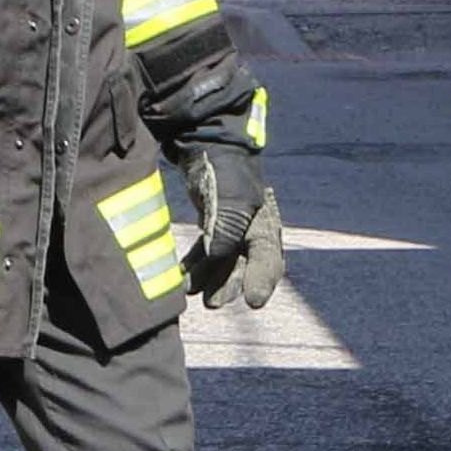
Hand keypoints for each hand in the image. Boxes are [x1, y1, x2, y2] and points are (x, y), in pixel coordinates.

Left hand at [183, 150, 286, 308]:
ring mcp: (230, 230)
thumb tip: (217, 258)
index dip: (262, 281)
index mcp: (265, 225)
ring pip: (221, 263)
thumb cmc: (228, 173)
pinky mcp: (211, 226)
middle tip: (212, 303)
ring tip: (190, 291)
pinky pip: (205, 252)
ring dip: (208, 279)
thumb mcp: (232, 202)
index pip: (269, 260)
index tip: (253, 302)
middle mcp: (251, 231)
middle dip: (228, 286)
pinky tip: (182, 276)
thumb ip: (227, 232)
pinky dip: (195, 266)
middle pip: (243, 267)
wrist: (209, 147)